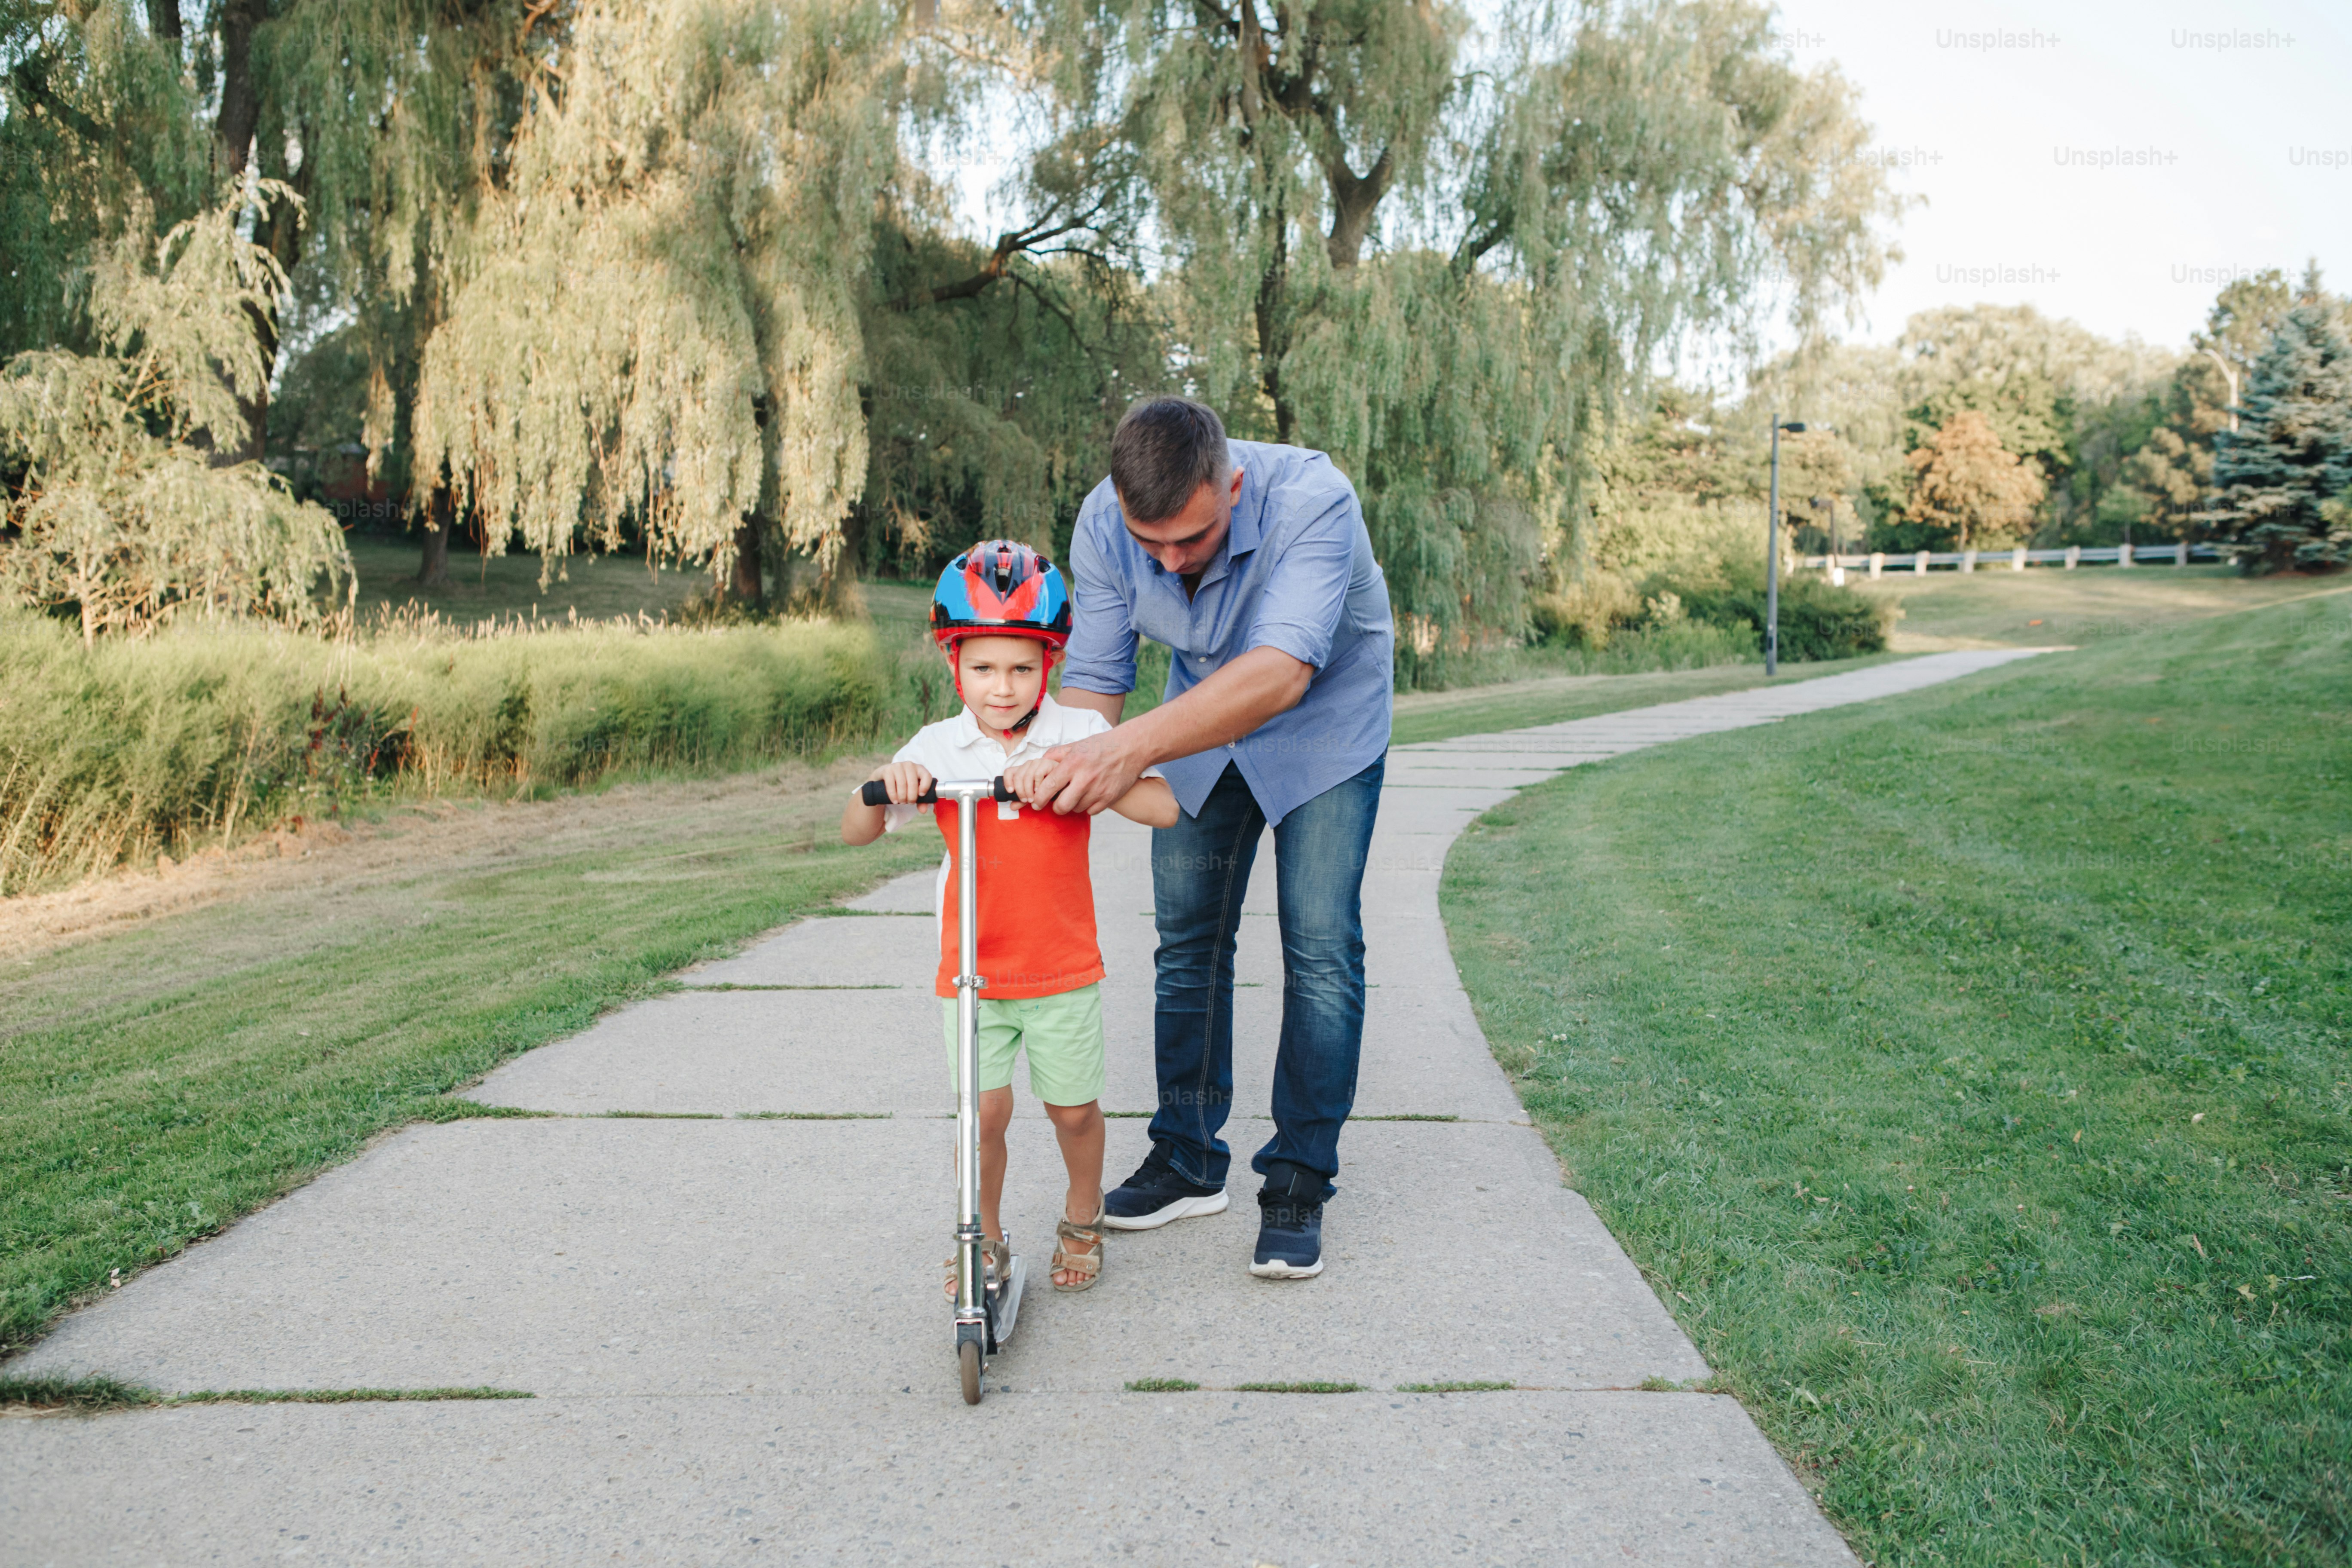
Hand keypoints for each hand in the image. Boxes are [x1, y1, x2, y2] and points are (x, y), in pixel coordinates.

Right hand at [866, 761, 933, 804]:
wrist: (885, 777)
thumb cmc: (904, 784)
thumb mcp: (913, 791)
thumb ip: (921, 801)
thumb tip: (923, 810)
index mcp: (919, 769)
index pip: (926, 776)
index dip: (925, 787)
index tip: (921, 795)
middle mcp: (909, 765)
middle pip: (913, 783)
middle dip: (911, 797)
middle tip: (909, 803)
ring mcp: (898, 766)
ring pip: (902, 784)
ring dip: (902, 797)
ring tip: (901, 802)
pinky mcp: (887, 770)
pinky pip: (891, 784)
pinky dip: (893, 795)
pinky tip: (894, 801)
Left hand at [1001, 757, 1052, 803]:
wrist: (1065, 784)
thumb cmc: (1049, 788)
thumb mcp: (1033, 795)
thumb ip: (1022, 800)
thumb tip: (1012, 807)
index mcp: (1024, 770)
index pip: (1009, 772)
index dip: (1007, 781)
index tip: (1010, 792)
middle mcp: (1029, 764)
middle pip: (1017, 776)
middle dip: (1021, 791)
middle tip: (1026, 800)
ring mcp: (1038, 763)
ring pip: (1026, 776)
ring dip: (1029, 790)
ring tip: (1034, 799)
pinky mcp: (1047, 763)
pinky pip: (1037, 774)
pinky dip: (1038, 785)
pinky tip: (1041, 790)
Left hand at [1024, 729, 1143, 815]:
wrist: (1130, 748)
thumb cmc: (1101, 746)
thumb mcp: (1077, 745)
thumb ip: (1056, 754)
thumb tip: (1039, 762)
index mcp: (1073, 763)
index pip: (1049, 786)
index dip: (1038, 798)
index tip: (1035, 802)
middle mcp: (1085, 778)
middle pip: (1062, 806)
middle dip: (1055, 807)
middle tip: (1055, 803)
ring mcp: (1098, 790)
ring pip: (1076, 809)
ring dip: (1073, 805)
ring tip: (1076, 794)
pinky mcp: (1109, 798)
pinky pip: (1091, 811)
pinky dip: (1087, 806)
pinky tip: (1089, 796)